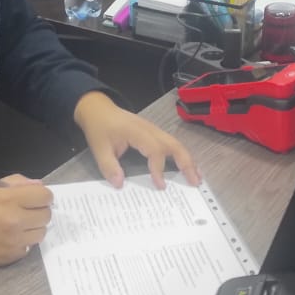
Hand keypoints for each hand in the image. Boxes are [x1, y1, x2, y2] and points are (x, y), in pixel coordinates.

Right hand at [0, 175, 52, 271]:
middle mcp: (14, 221)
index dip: (42, 195)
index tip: (35, 197)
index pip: (45, 196)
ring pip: (41, 233)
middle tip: (26, 211)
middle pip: (46, 215)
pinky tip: (8, 238)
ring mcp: (14, 241)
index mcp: (7, 199)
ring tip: (18, 225)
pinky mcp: (11, 257)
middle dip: (39, 210)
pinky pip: (29, 247)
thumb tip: (39, 186)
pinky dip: (23, 241)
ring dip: (33, 227)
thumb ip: (15, 183)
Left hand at [73, 92, 201, 188]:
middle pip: (174, 144)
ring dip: (187, 160)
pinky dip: (181, 156)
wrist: (98, 109)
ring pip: (176, 144)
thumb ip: (109, 166)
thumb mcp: (99, 148)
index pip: (155, 150)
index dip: (159, 168)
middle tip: (195, 182)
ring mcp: (154, 130)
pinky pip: (171, 144)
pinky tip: (186, 167)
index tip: (160, 185)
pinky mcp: (154, 133)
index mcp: (137, 132)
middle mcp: (150, 130)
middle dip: (186, 163)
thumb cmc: (100, 127)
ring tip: (196, 178)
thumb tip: (120, 184)